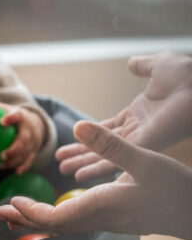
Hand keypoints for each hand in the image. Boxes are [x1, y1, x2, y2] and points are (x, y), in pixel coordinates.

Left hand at [0, 103, 44, 173]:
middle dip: (14, 148)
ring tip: (2, 165)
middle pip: (24, 139)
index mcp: (21, 117)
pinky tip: (16, 172)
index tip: (2, 122)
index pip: (17, 116)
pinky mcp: (34, 151)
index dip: (11, 118)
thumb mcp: (4, 109)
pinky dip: (23, 166)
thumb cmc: (12, 116)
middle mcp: (29, 130)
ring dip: (15, 160)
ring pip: (25, 153)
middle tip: (2, 154)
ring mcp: (33, 141)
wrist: (36, 123)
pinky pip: (29, 160)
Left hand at [0, 120, 191, 239]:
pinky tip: (53, 211)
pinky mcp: (116, 220)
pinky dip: (57, 217)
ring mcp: (109, 223)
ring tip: (17, 212)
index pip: (57, 219)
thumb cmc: (177, 190)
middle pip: (55, 226)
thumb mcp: (145, 160)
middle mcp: (101, 219)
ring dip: (39, 218)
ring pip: (65, 225)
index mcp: (103, 207)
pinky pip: (77, 222)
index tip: (11, 202)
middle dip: (26, 219)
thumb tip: (78, 126)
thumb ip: (110, 145)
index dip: (32, 212)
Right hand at [56, 51, 191, 180]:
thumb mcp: (159, 65)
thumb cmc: (188, 75)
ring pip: (106, 154)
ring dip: (84, 164)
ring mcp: (142, 139)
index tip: (72, 139)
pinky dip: (98, 167)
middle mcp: (139, 129)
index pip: (108, 128)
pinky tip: (83, 175)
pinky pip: (117, 158)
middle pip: (103, 145)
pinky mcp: (146, 145)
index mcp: (140, 113)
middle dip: (81, 154)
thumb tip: (132, 64)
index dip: (89, 134)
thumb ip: (142, 66)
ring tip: (64, 172)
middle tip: (60, 164)